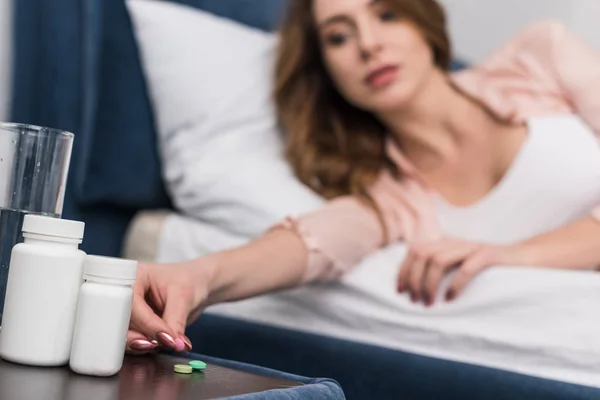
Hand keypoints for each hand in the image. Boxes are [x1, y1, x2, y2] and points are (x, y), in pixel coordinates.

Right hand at [126, 259, 214, 353]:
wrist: (198, 285)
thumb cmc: (191, 280)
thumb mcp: (185, 297)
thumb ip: (176, 321)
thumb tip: (173, 344)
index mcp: (134, 276)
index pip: (132, 303)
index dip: (147, 323)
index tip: (165, 337)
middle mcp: (126, 293)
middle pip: (123, 321)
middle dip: (140, 337)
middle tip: (161, 344)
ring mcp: (129, 310)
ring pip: (124, 334)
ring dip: (142, 344)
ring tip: (164, 344)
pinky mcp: (134, 325)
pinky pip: (133, 340)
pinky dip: (145, 347)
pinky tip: (160, 345)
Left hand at [397, 238, 525, 305]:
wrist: (525, 260)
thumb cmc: (487, 270)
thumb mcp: (458, 266)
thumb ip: (438, 270)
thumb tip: (412, 287)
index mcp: (445, 243)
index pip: (414, 250)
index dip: (403, 270)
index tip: (400, 291)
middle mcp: (455, 242)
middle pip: (421, 253)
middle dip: (413, 278)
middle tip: (416, 301)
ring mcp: (472, 247)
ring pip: (438, 260)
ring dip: (429, 284)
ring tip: (430, 303)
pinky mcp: (489, 255)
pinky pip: (466, 268)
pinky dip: (454, 285)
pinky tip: (451, 300)